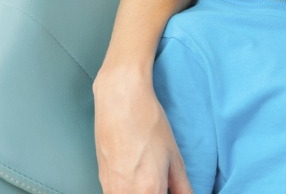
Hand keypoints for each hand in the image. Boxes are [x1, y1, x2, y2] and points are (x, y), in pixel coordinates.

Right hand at [93, 64, 192, 193]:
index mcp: (149, 191)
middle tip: (165, 184)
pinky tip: (138, 175)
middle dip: (157, 193)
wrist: (120, 102)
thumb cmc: (148, 124)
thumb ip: (183, 188)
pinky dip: (131, 190)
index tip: (171, 189)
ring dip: (144, 192)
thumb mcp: (175, 158)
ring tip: (151, 175)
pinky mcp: (102, 182)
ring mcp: (110, 190)